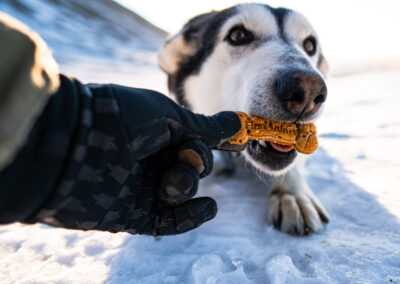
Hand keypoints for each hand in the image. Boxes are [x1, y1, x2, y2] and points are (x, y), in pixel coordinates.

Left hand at [29, 77, 240, 234]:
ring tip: (170, 182)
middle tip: (186, 157)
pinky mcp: (133, 214)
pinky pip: (170, 221)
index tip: (240, 142)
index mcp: (156, 132)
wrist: (72, 144)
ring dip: (187, 185)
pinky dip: (192, 216)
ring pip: (183, 192)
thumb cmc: (121, 118)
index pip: (193, 141)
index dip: (212, 143)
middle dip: (197, 163)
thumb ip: (204, 128)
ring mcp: (142, 187)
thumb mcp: (168, 117)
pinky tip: (210, 206)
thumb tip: (239, 123)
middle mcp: (150, 159)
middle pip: (193, 167)